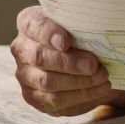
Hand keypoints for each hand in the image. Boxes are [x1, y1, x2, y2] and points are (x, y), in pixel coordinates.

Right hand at [10, 6, 124, 115]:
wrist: (81, 56)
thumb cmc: (79, 33)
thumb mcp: (80, 22)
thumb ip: (81, 23)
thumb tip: (99, 28)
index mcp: (29, 23)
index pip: (34, 25)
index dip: (49, 34)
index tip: (66, 41)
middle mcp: (22, 48)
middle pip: (40, 58)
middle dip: (69, 63)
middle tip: (94, 64)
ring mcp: (25, 75)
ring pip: (48, 82)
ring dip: (79, 82)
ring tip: (102, 77)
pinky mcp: (35, 97)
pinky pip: (55, 101)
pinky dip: (81, 96)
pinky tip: (99, 88)